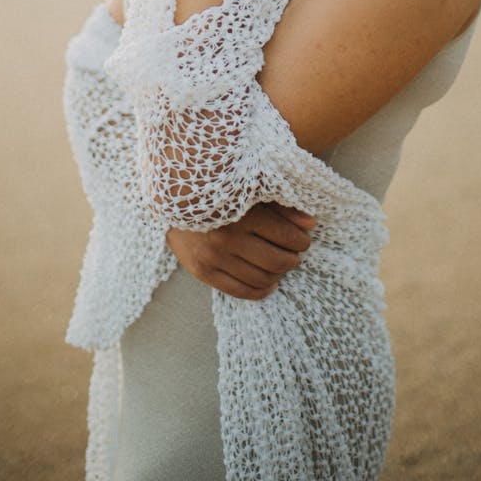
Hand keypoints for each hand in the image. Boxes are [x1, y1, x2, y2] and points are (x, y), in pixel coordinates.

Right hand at [166, 201, 315, 299]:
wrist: (171, 199)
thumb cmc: (217, 191)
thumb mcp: (249, 190)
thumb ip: (280, 205)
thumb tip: (310, 224)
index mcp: (242, 213)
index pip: (286, 237)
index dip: (301, 241)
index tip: (303, 239)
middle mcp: (228, 238)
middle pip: (277, 261)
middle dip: (292, 259)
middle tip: (294, 253)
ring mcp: (214, 257)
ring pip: (261, 278)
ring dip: (278, 274)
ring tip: (281, 265)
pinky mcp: (202, 271)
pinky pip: (239, 291)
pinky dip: (261, 290)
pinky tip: (269, 283)